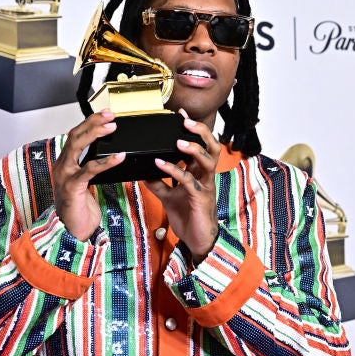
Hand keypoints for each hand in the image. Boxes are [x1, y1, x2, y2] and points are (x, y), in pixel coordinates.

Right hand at [52, 110, 125, 240]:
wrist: (71, 232)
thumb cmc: (79, 210)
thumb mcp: (85, 184)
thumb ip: (91, 169)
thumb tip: (108, 155)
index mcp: (65, 163)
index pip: (75, 136)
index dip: (89, 123)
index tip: (105, 115)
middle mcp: (61, 166)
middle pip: (75, 135)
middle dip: (92, 122)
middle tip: (110, 115)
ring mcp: (65, 176)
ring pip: (77, 146)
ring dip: (95, 134)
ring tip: (112, 127)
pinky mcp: (72, 187)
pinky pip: (89, 169)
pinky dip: (105, 162)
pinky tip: (119, 157)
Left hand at [143, 110, 221, 264]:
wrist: (197, 242)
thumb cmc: (187, 217)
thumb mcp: (168, 197)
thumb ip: (158, 183)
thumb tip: (143, 171)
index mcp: (199, 173)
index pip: (200, 145)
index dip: (192, 129)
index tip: (180, 114)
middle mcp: (205, 176)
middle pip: (211, 146)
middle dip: (200, 131)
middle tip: (185, 121)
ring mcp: (205, 186)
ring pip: (207, 160)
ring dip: (193, 148)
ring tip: (178, 140)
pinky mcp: (200, 198)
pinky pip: (188, 180)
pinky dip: (173, 170)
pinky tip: (159, 163)